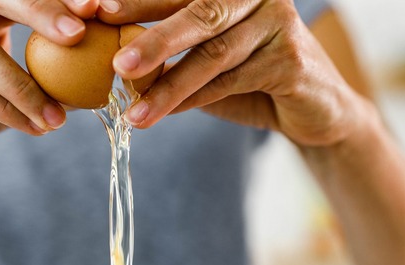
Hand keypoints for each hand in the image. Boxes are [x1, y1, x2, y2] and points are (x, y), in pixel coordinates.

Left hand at [98, 0, 362, 147]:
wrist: (314, 109)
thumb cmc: (250, 76)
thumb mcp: (205, 57)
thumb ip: (168, 51)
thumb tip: (110, 58)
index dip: (135, 0)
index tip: (91, 11)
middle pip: (198, 11)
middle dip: (150, 35)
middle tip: (114, 60)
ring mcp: (279, 21)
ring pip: (213, 53)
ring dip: (168, 85)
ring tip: (132, 110)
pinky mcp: (292, 59)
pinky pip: (233, 81)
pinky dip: (195, 99)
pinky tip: (164, 113)